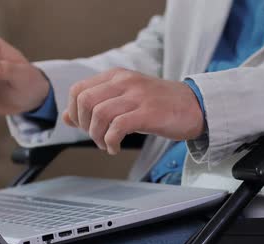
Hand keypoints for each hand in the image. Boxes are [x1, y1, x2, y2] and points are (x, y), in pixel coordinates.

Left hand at [64, 68, 203, 153]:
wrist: (196, 106)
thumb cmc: (162, 105)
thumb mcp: (127, 99)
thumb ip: (98, 104)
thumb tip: (66, 117)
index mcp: (117, 76)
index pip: (78, 89)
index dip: (74, 112)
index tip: (83, 127)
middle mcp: (125, 82)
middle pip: (85, 100)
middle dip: (83, 125)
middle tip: (95, 137)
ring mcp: (137, 96)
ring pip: (99, 114)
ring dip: (96, 136)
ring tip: (106, 145)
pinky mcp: (148, 113)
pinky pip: (117, 127)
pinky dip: (110, 142)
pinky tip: (115, 148)